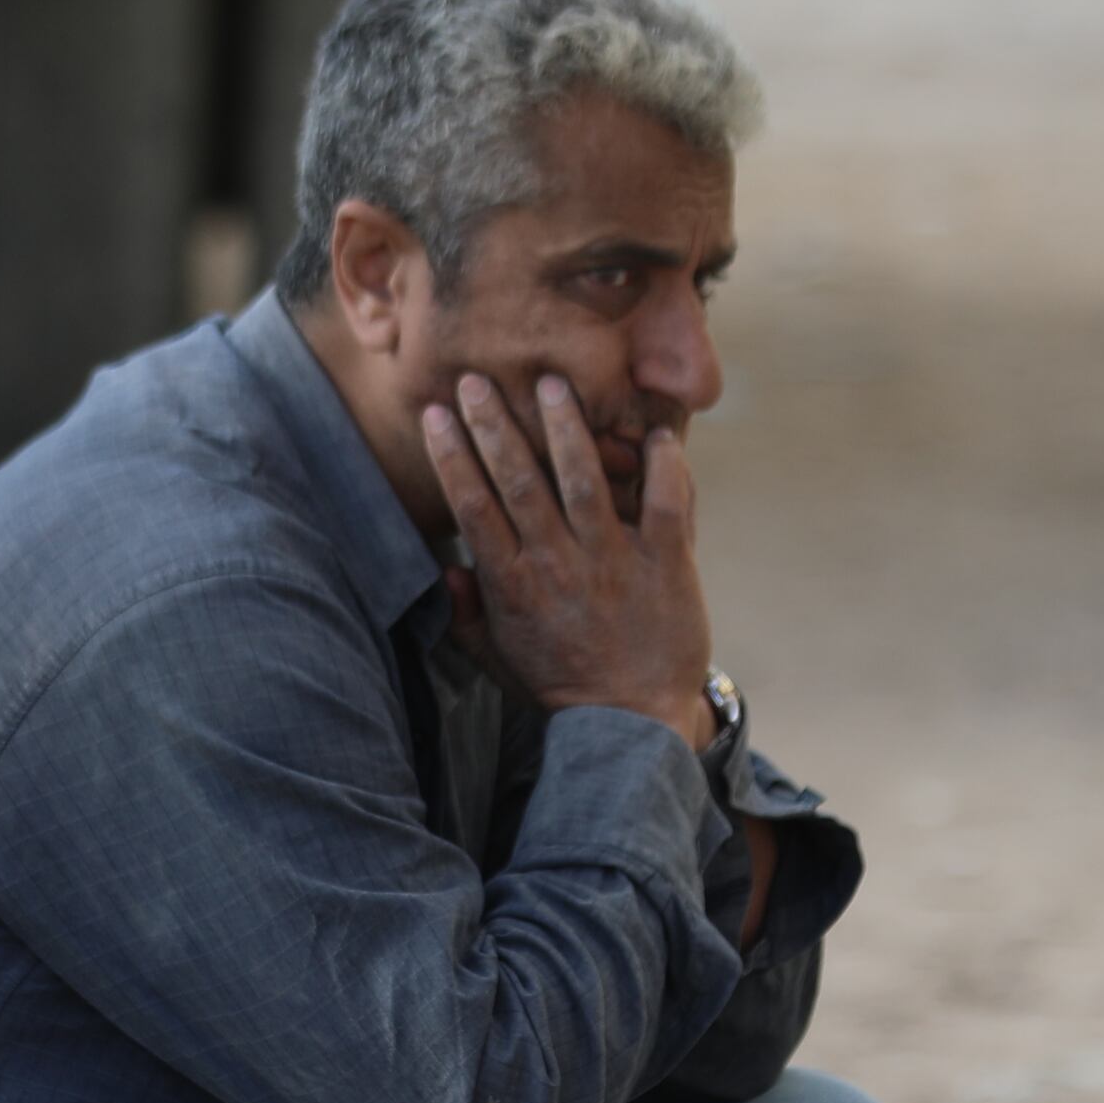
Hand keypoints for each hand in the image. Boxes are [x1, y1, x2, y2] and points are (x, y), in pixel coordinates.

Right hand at [421, 373, 711, 737]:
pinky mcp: (666, 564)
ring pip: (583, 480)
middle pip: (519, 481)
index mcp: (513, 584)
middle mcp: (557, 564)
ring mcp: (613, 561)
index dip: (452, 456)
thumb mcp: (499, 657)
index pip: (473, 507)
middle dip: (494, 426)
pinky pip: (666, 502)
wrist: (632, 723)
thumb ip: (468, 614)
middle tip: (477, 379)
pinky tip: (655, 432)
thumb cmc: (562, 685)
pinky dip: (663, 465)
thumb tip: (444, 568)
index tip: (437, 414)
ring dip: (565, 429)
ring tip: (551, 385)